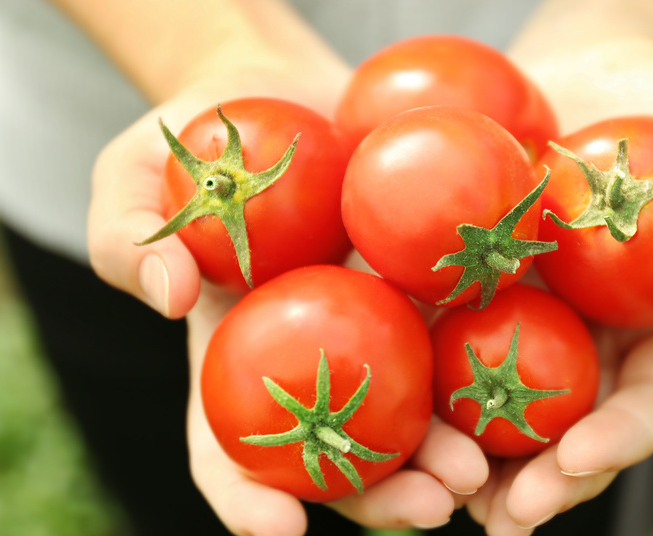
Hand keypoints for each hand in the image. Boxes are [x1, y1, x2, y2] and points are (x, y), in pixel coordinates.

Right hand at [87, 73, 490, 531]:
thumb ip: (127, 235)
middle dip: (380, 495)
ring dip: (446, 453)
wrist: (280, 96)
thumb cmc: (193, 142)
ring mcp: (370, 329)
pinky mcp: (422, 286)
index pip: (229, 448)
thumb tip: (166, 292)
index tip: (279, 531)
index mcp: (231, 359)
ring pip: (408, 412)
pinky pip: (457, 333)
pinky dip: (486, 368)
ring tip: (481, 472)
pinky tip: (524, 389)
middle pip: (338, 454)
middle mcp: (308, 362)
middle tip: (430, 508)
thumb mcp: (132, 176)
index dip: (247, 497)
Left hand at [467, 37, 652, 533]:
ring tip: (447, 503)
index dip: (625, 434)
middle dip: (549, 479)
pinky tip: (401, 431)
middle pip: (577, 426)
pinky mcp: (469, 296)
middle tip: (511, 516)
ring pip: (508, 412)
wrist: (579, 74)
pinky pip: (445, 353)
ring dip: (479, 465)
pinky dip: (427, 399)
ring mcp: (531, 323)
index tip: (583, 457)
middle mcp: (596, 338)